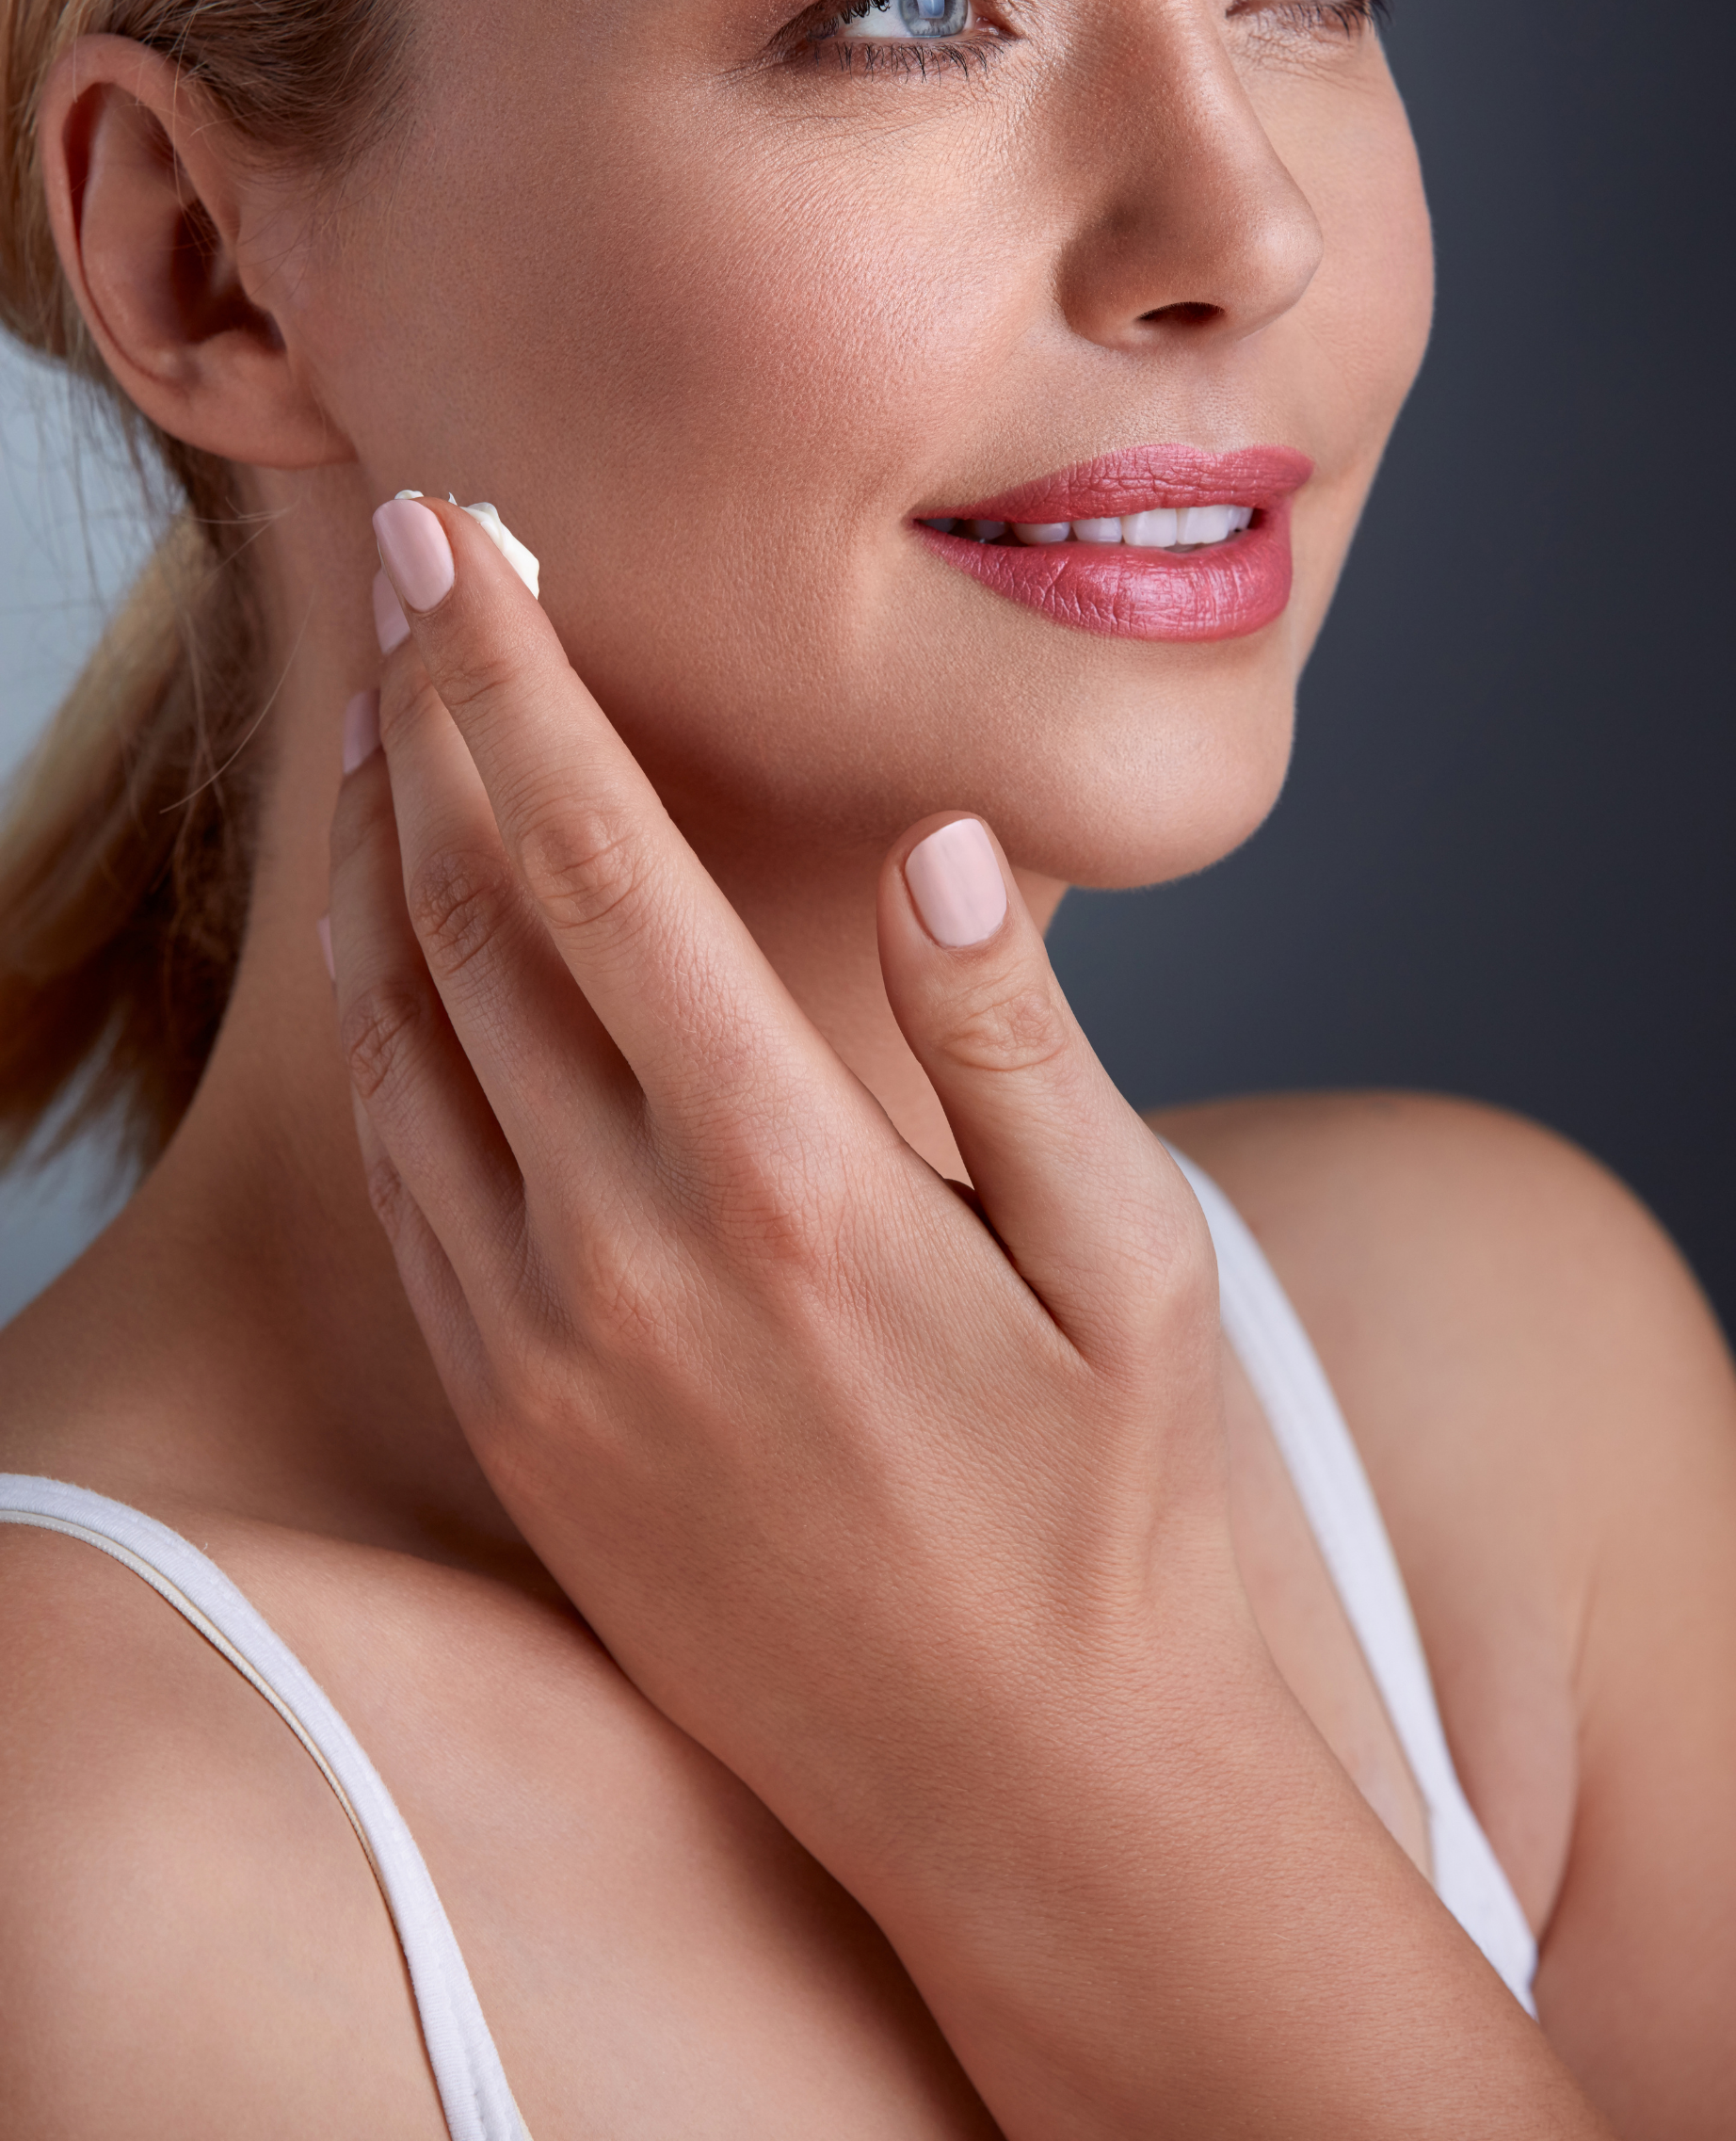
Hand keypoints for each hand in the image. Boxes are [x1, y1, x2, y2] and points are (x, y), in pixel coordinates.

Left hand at [330, 494, 1234, 1879]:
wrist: (1016, 1789)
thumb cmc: (1107, 1511)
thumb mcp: (1129, 1263)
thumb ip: (1015, 1042)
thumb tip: (934, 845)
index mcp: (786, 1178)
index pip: (594, 857)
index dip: (508, 675)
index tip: (455, 533)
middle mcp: (626, 1250)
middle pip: (469, 914)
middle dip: (424, 716)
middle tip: (405, 573)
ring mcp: (542, 1346)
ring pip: (403, 1037)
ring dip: (379, 860)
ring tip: (386, 726)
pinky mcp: (509, 1422)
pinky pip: (399, 1177)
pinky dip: (382, 1029)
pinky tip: (401, 953)